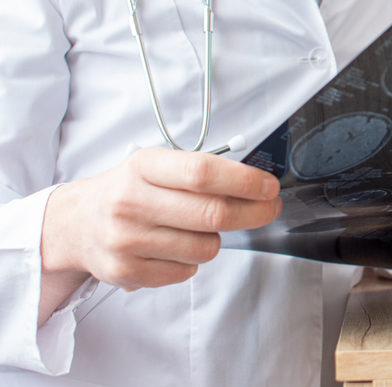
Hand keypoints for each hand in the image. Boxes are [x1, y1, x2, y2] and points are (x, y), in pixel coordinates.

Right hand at [39, 148, 280, 318]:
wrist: (76, 223)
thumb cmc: (130, 190)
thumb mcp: (156, 165)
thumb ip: (201, 171)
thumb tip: (256, 184)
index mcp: (143, 167)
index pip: (202, 173)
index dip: (244, 181)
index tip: (269, 187)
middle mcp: (131, 202)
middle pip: (212, 214)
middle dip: (253, 213)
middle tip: (268, 209)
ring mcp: (127, 240)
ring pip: (206, 247)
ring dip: (216, 239)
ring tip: (198, 228)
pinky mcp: (126, 271)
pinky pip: (186, 271)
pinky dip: (192, 260)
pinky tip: (175, 246)